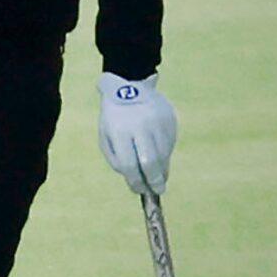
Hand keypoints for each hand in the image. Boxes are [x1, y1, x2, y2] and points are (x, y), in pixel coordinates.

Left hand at [97, 72, 177, 193]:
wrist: (128, 85)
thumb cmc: (114, 119)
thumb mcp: (106, 138)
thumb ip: (118, 161)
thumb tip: (138, 181)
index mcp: (120, 131)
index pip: (130, 165)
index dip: (135, 182)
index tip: (139, 190)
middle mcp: (141, 126)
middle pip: (151, 161)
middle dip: (155, 180)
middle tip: (158, 191)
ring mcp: (158, 121)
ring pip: (163, 154)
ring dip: (162, 169)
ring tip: (159, 177)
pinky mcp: (169, 118)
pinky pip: (170, 144)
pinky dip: (166, 154)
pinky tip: (160, 157)